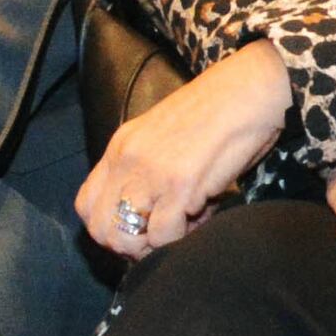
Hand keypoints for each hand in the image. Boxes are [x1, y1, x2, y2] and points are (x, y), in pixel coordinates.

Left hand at [80, 38, 291, 258]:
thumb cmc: (216, 111)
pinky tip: (204, 214)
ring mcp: (151, 173)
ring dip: (155, 246)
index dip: (106, 228)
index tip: (135, 231)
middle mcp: (127, 160)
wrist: (249, 88)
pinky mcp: (180, 185)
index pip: (85, 204)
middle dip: (129, 247)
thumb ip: (146, 167)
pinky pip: (164, 235)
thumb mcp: (163, 134)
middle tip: (160, 239)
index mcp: (120, 147)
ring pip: (126, 239)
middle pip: (101, 229)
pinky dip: (182, 238)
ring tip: (185, 226)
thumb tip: (146, 210)